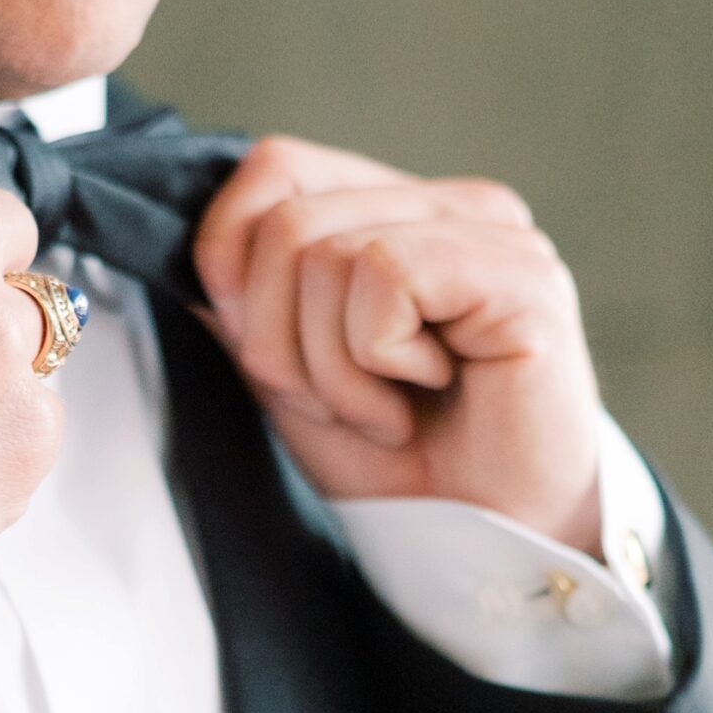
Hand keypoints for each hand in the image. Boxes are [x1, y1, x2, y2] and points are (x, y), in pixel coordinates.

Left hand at [192, 136, 603, 555]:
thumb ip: (244, 312)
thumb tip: (190, 265)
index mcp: (396, 212)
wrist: (484, 544)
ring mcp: (491, 232)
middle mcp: (448, 206)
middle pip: (286, 221)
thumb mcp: (292, 381)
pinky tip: (428, 392)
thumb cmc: (403, 467)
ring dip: (334, 368)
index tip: (275, 357)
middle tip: (343, 406)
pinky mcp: (522, 275)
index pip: (274, 168)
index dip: (234, 263)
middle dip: (280, 343)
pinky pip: (385, 277)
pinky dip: (377, 361)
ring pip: (327, 253)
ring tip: (389, 411)